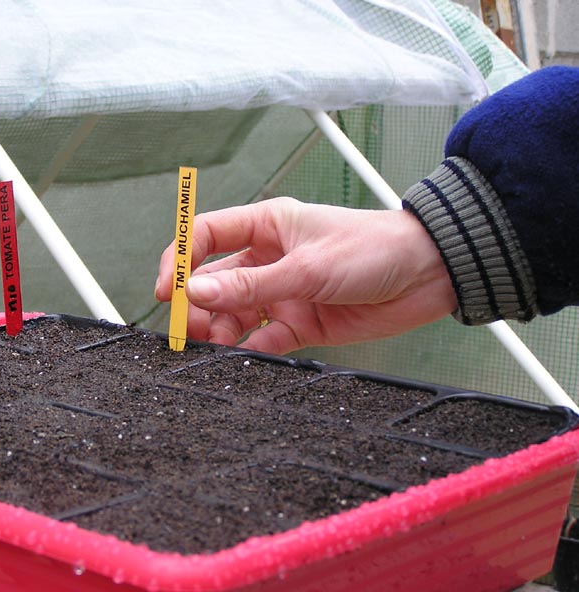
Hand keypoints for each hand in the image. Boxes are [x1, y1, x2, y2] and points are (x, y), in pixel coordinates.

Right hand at [154, 197, 455, 353]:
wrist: (429, 274)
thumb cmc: (374, 249)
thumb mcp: (307, 266)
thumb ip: (250, 284)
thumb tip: (197, 293)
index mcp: (265, 227)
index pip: (204, 236)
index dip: (180, 260)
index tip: (168, 290)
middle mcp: (268, 259)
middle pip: (213, 282)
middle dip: (196, 305)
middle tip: (188, 328)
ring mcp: (282, 293)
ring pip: (233, 314)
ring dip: (219, 330)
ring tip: (215, 345)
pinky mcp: (300, 324)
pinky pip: (262, 340)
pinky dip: (248, 350)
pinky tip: (241, 357)